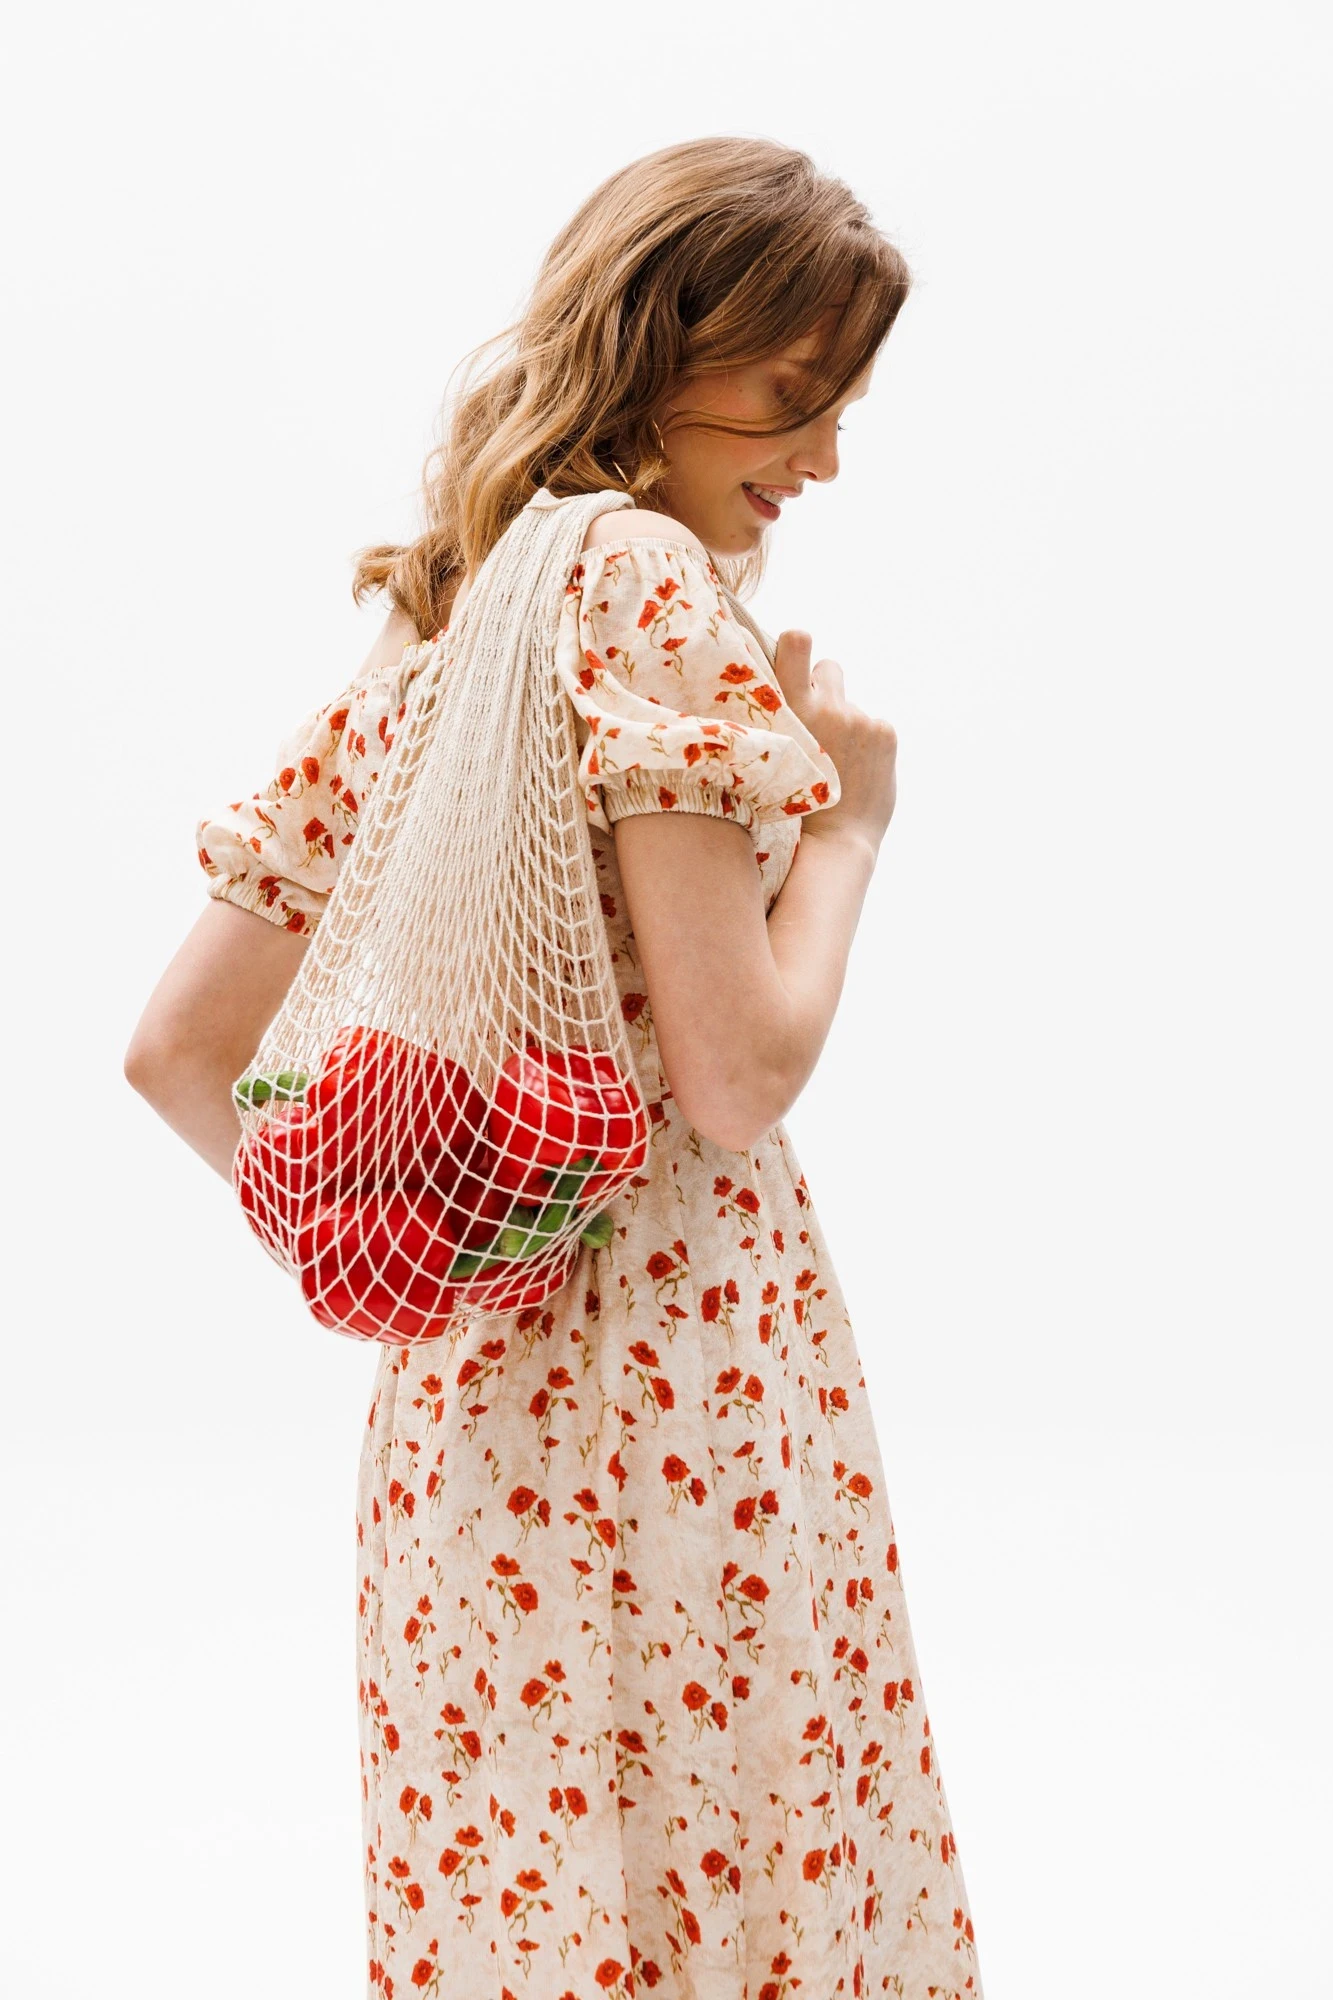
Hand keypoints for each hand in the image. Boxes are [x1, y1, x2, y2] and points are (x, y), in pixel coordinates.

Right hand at [771, 630, 897, 848]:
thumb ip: (786, 718)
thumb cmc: (796, 801)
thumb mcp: (777, 751)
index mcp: (791, 710)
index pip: (796, 642)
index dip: (796, 643)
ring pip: (851, 705)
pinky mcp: (885, 732)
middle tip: (821, 721)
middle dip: (825, 686)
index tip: (795, 648)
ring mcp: (859, 718)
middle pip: (829, 667)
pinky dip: (868, 743)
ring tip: (840, 762)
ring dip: (847, 723)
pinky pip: (873, 724)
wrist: (837, 840)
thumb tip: (795, 685)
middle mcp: (827, 707)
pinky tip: (859, 770)